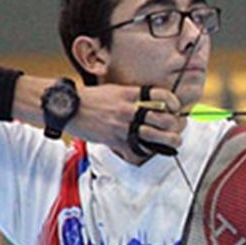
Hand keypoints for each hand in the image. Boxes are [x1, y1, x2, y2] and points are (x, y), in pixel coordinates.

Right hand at [68, 84, 186, 161]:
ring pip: (154, 135)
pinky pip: (135, 150)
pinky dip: (142, 153)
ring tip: (174, 142)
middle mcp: (129, 109)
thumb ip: (131, 96)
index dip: (173, 103)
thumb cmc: (89, 99)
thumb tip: (147, 103)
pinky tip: (147, 153)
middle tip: (178, 129)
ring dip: (168, 141)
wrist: (67, 107)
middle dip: (175, 125)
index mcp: (130, 94)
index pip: (160, 96)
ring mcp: (123, 125)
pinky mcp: (114, 140)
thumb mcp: (113, 90)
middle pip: (162, 118)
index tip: (176, 108)